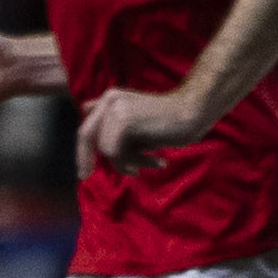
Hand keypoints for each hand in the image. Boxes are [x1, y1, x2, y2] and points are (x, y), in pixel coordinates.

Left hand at [79, 85, 211, 174]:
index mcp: (109, 100)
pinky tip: (158, 162)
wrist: (194, 112)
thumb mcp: (138, 126)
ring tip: (152, 163)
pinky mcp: (124, 120)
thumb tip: (103, 148)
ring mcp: (115, 109)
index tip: (83, 171)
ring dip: (128, 162)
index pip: (87, 128)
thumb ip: (118, 132)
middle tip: (84, 176)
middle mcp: (108, 101)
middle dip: (84, 158)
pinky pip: (115, 152)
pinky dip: (134, 162)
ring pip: (106, 149)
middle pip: (86, 136)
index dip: (83, 150)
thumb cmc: (170, 124)